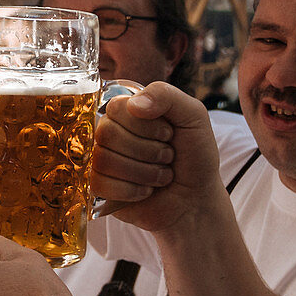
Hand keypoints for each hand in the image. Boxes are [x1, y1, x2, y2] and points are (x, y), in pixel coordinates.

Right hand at [92, 81, 227, 234]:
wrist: (196, 199)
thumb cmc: (194, 156)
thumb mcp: (193, 117)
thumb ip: (166, 96)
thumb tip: (133, 104)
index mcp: (127, 112)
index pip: (115, 107)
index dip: (144, 124)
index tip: (168, 134)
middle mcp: (109, 134)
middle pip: (107, 134)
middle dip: (148, 150)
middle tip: (167, 156)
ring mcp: (101, 161)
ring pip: (104, 160)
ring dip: (144, 173)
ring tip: (160, 176)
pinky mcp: (98, 187)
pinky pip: (99, 184)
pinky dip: (131, 191)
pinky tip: (145, 191)